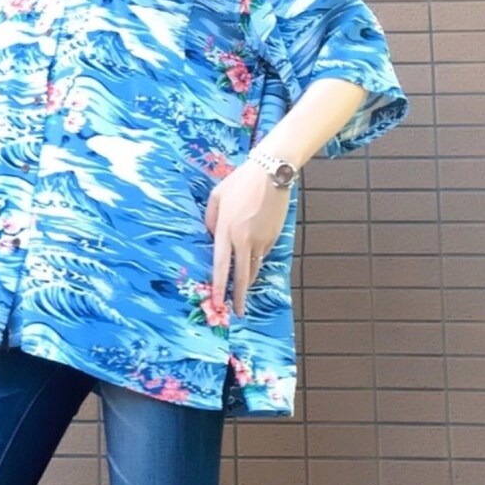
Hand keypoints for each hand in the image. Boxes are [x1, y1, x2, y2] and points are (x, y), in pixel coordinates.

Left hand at [203, 159, 292, 315]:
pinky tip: (253, 257)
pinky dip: (256, 259)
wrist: (272, 171)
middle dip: (239, 297)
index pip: (221, 266)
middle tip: (238, 312)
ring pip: (254, 267)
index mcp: (227, 230)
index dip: (220, 287)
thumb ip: (210, 220)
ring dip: (248, 282)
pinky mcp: (273, 237)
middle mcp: (244, 239)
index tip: (218, 303)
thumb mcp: (216, 197)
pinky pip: (262, 254)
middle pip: (242, 276)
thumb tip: (212, 238)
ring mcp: (261, 239)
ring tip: (243, 295)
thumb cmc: (241, 181)